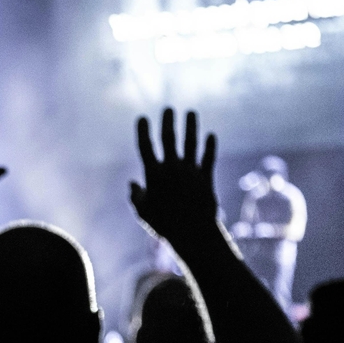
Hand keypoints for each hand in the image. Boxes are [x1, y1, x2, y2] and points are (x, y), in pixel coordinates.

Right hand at [130, 109, 218, 244]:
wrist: (193, 233)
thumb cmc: (164, 225)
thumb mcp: (143, 213)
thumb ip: (136, 196)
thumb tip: (132, 184)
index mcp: (153, 174)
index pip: (146, 146)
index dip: (143, 130)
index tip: (142, 118)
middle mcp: (172, 168)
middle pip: (169, 138)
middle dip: (168, 121)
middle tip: (168, 109)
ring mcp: (190, 171)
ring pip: (191, 142)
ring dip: (191, 126)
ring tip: (191, 112)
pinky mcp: (206, 177)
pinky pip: (208, 157)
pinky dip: (209, 146)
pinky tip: (210, 136)